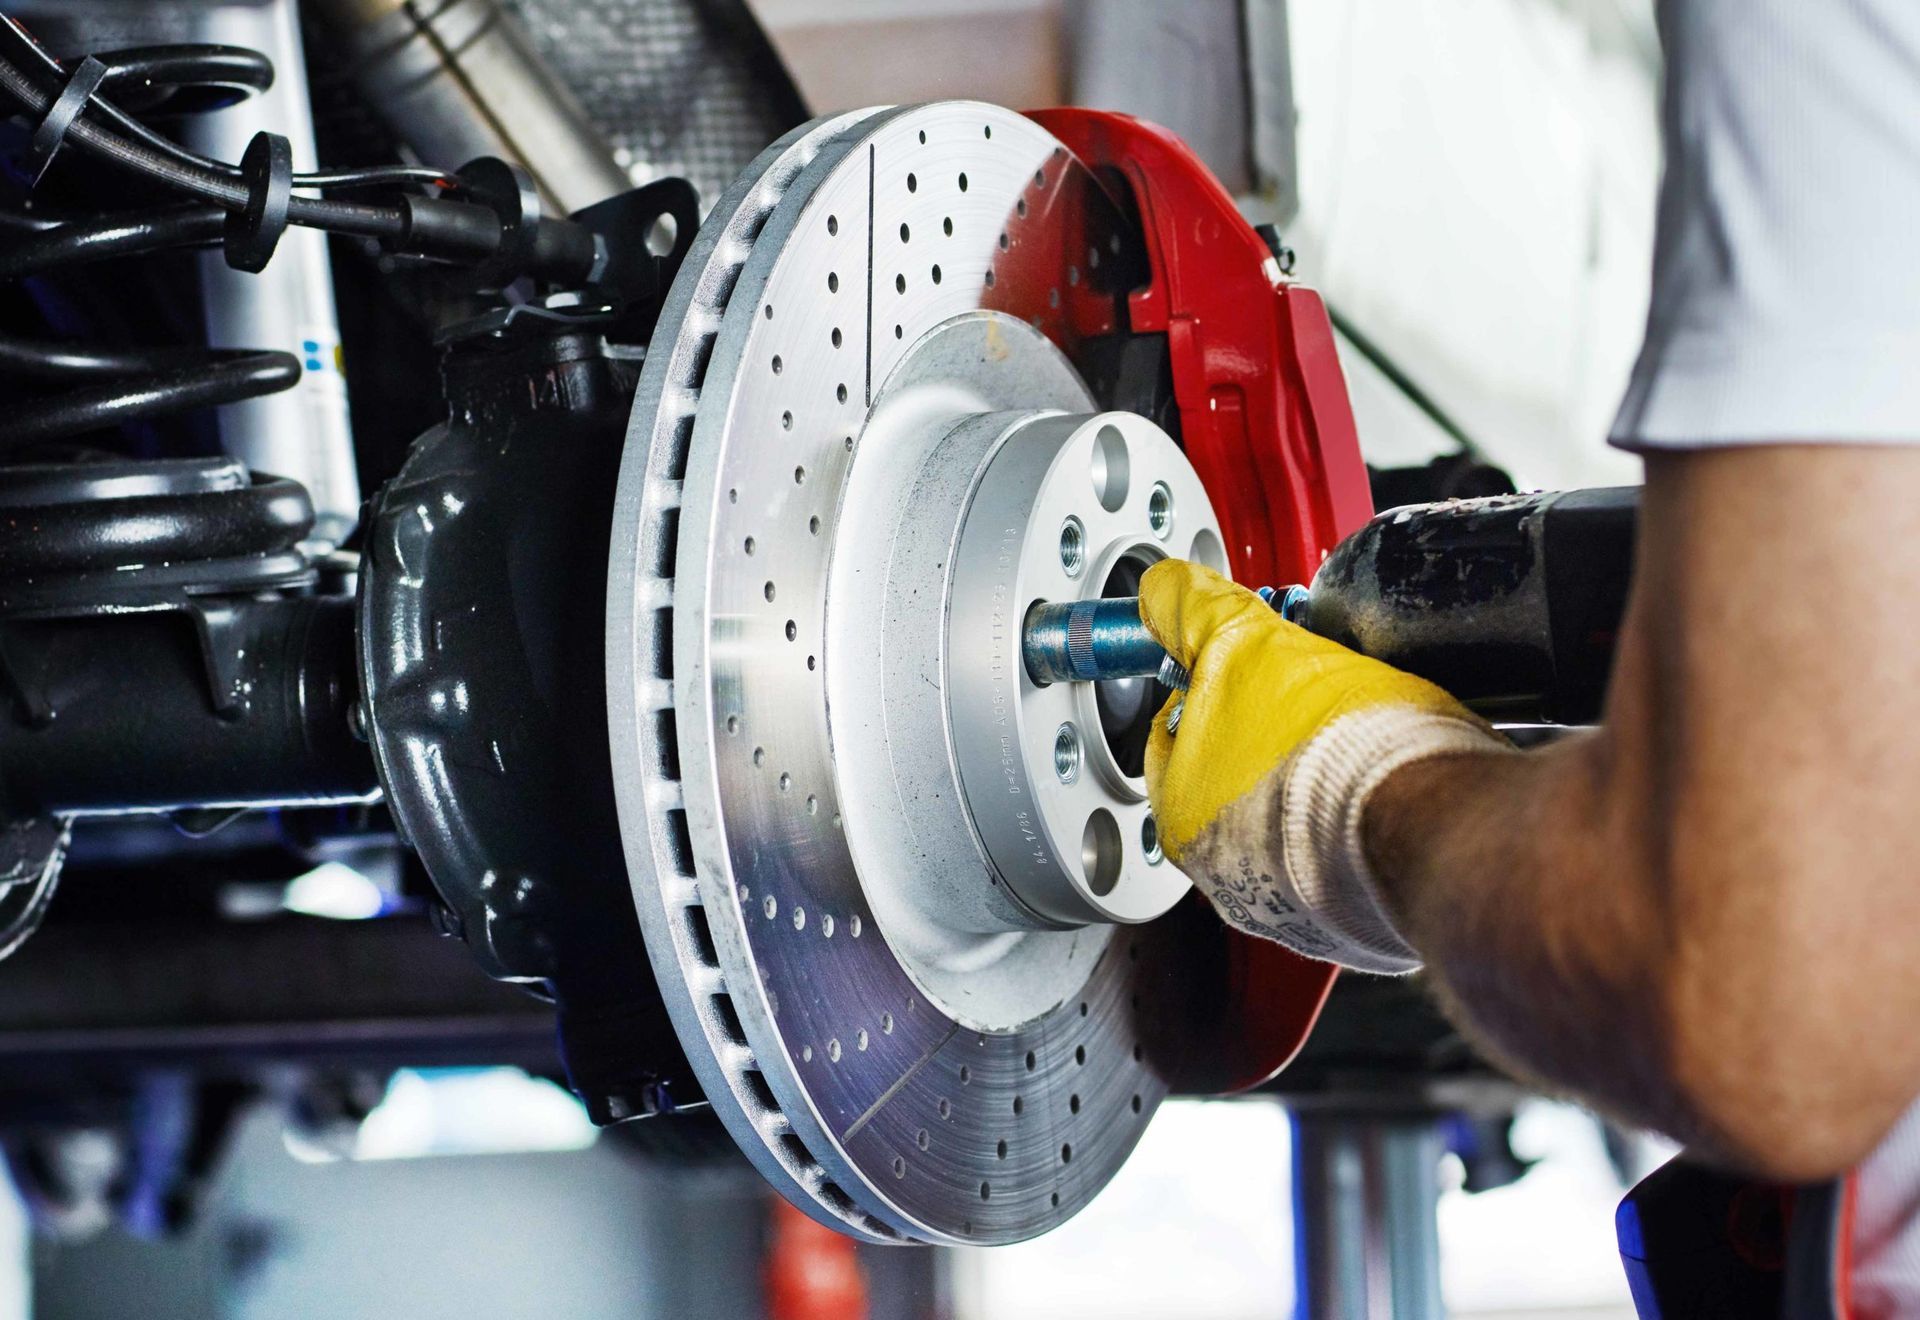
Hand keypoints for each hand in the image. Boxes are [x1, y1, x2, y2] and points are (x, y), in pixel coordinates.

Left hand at [1139, 560, 1506, 972]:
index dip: (1212, 688)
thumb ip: (1196, 614)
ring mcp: (1297, 909)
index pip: (1174, 738)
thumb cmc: (1337, 747)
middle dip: (1269, 737)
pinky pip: (1353, 861)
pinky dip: (1365, 827)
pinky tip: (1388, 792)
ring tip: (1357, 742)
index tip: (1244, 668)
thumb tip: (1165, 589)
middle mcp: (1230, 879)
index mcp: (1184, 818)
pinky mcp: (1362, 924)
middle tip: (1308, 701)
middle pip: (1235, 783)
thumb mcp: (1248, 646)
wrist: (1437, 819)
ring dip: (1319, 782)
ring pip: (1294, 824)